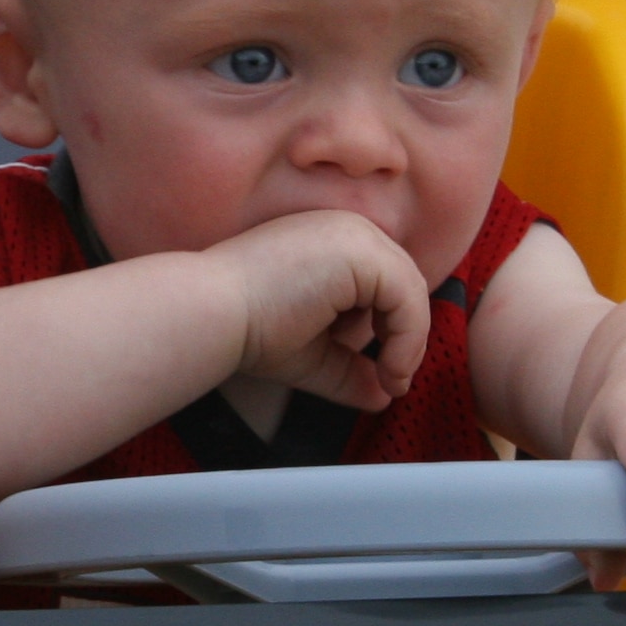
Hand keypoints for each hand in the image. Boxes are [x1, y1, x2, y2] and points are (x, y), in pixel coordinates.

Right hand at [204, 210, 435, 412]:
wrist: (215, 313)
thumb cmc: (249, 327)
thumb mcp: (314, 353)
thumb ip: (350, 370)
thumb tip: (383, 396)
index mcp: (333, 243)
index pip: (385, 285)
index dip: (393, 331)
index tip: (384, 377)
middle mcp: (347, 229)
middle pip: (403, 284)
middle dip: (406, 338)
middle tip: (393, 382)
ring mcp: (354, 234)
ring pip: (411, 290)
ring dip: (409, 342)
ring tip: (390, 379)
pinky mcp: (360, 251)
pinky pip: (408, 296)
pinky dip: (408, 338)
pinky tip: (387, 368)